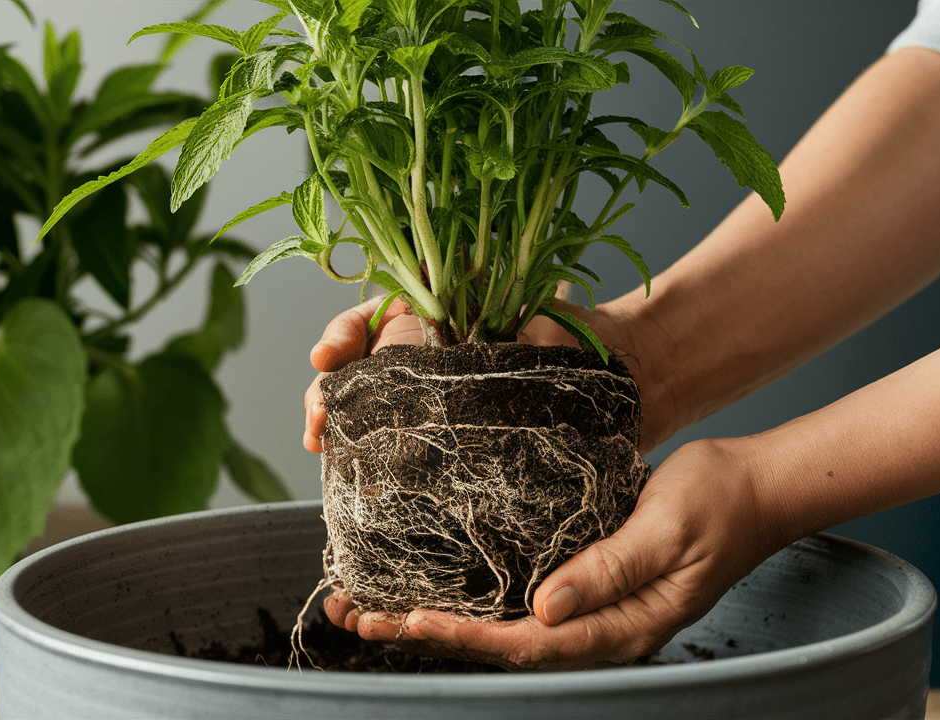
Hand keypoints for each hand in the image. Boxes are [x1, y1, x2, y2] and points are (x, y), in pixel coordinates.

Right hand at [303, 291, 675, 453]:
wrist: (624, 385)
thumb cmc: (589, 345)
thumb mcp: (563, 325)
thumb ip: (542, 325)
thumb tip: (530, 333)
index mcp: (442, 316)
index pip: (375, 316)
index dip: (345, 332)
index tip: (329, 353)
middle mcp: (427, 356)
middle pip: (356, 367)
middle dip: (324, 389)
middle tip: (315, 421)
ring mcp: (431, 400)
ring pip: (364, 409)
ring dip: (332, 425)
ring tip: (318, 443)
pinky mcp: (443, 444)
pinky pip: (391, 452)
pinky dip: (363, 464)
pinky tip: (343, 475)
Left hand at [323, 439, 784, 668]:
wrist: (758, 487)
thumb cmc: (720, 502)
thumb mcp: (667, 530)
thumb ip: (608, 570)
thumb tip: (541, 608)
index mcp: (623, 625)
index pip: (526, 642)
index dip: (461, 635)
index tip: (405, 621)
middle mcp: (602, 625)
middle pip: (502, 641)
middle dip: (429, 632)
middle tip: (357, 614)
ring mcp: (596, 605)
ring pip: (505, 622)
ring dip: (441, 615)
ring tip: (375, 603)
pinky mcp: (590, 577)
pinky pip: (523, 596)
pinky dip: (474, 592)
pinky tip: (438, 578)